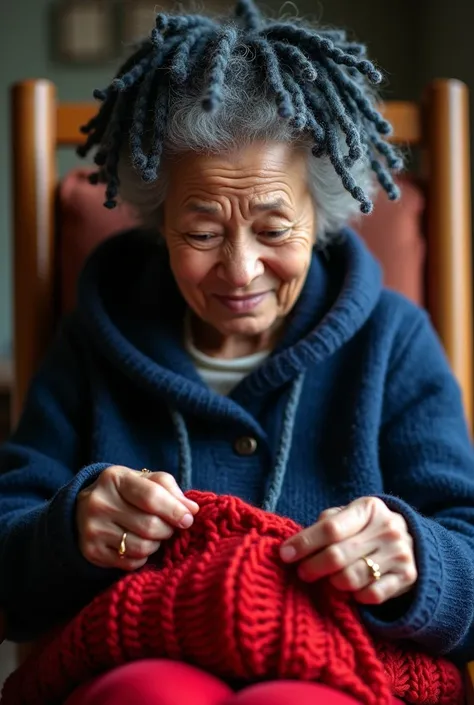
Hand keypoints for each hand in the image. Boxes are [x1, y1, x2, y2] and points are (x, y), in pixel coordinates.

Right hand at [76, 467, 198, 569]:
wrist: (84, 508)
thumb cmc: (125, 492)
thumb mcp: (145, 480)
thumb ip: (170, 490)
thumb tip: (192, 509)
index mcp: (115, 478)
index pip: (151, 497)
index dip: (174, 511)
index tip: (188, 519)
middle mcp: (99, 502)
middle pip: (149, 526)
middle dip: (168, 529)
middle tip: (170, 527)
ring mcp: (92, 528)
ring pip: (141, 547)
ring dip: (156, 544)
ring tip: (154, 536)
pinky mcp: (91, 551)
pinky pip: (130, 563)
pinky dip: (142, 557)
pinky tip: (138, 545)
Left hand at [279, 496, 416, 604]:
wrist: (411, 541)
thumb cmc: (366, 528)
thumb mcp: (349, 517)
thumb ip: (325, 525)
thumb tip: (293, 546)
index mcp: (369, 508)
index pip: (330, 528)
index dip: (304, 543)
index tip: (285, 555)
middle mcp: (387, 529)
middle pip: (337, 555)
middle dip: (313, 567)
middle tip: (302, 573)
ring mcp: (399, 554)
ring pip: (352, 578)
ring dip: (332, 583)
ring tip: (327, 580)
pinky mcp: (407, 578)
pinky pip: (371, 595)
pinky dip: (355, 597)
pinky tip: (350, 590)